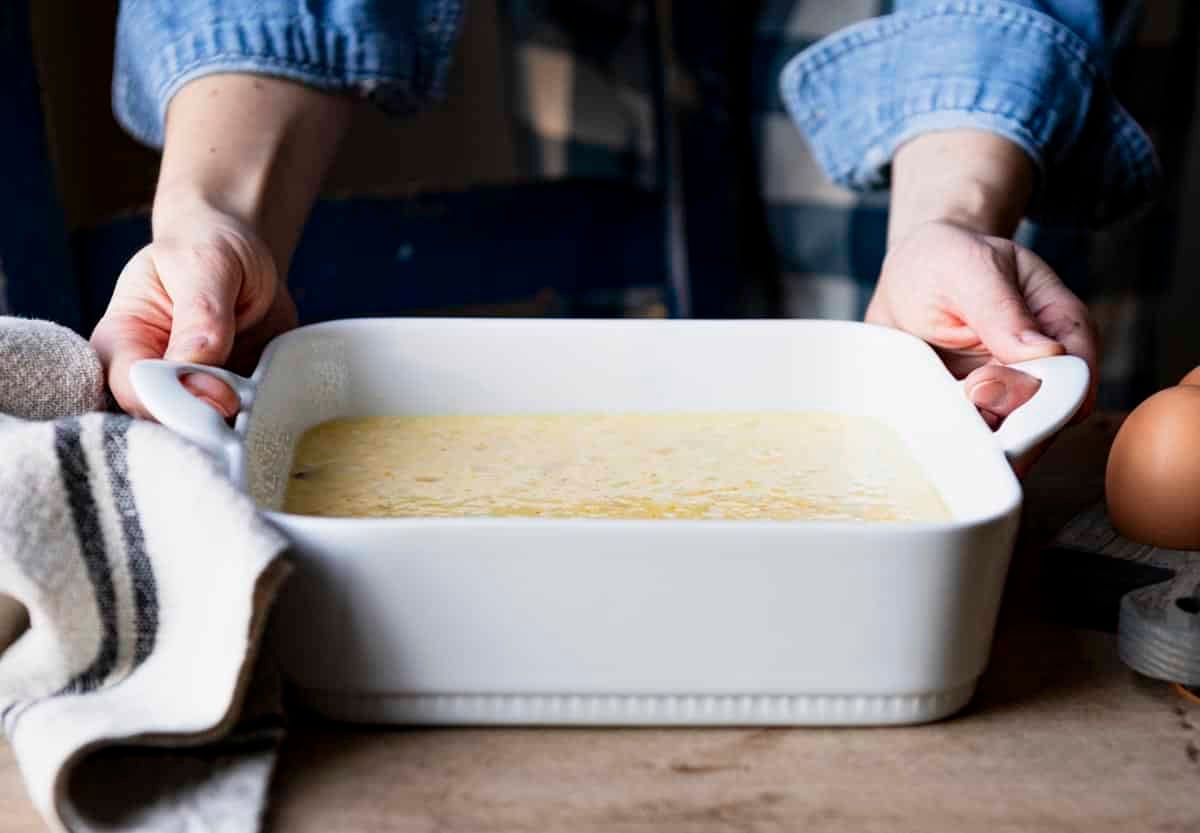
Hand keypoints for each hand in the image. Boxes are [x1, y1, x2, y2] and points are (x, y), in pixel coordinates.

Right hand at [90, 206, 295, 417]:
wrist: (242, 251)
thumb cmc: (209, 246)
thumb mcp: (206, 265)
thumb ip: (201, 315)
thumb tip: (195, 368)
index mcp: (123, 341)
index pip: (133, 390)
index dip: (175, 400)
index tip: (221, 393)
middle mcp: (148, 376)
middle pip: (163, 424)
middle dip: (205, 423)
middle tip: (243, 405)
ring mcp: (189, 393)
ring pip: (201, 433)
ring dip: (234, 427)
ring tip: (259, 403)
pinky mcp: (226, 401)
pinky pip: (238, 427)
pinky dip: (256, 422)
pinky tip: (271, 407)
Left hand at [868, 220, 1099, 430]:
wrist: (905, 277)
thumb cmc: (944, 260)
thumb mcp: (969, 269)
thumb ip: (1002, 309)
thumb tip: (1047, 354)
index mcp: (1059, 322)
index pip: (1078, 370)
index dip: (1046, 392)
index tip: (989, 383)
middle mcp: (1042, 365)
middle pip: (1049, 414)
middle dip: (1008, 412)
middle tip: (967, 389)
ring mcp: (1009, 392)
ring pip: (1014, 436)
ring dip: (980, 430)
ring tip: (945, 397)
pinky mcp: (976, 410)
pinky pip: (977, 439)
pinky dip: (956, 434)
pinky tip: (931, 413)